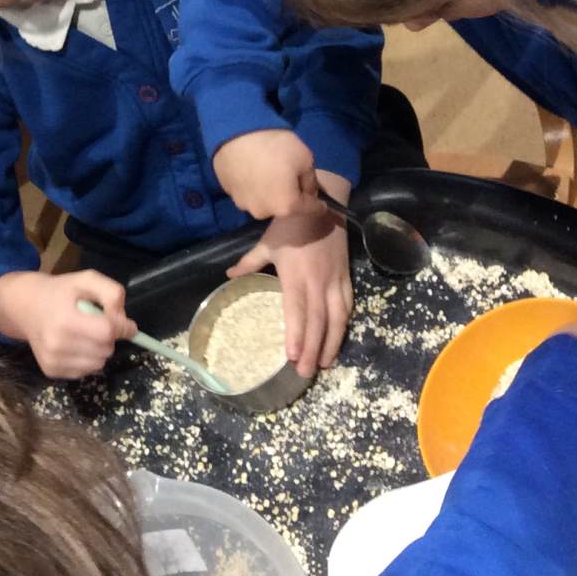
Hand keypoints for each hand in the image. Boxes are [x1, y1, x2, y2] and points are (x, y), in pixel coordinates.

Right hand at [0, 270, 135, 378]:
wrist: (26, 306)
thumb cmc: (61, 291)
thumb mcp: (87, 279)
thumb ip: (111, 293)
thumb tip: (124, 321)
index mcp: (66, 319)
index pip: (107, 332)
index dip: (121, 326)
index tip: (125, 323)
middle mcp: (57, 344)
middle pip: (106, 349)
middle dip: (109, 337)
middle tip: (98, 324)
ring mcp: (53, 360)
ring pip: (98, 364)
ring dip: (99, 350)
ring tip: (86, 334)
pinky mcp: (50, 371)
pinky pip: (85, 372)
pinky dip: (87, 359)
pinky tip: (76, 344)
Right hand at [213, 128, 319, 219]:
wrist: (235, 134)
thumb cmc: (275, 146)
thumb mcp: (305, 158)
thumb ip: (311, 180)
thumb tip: (308, 192)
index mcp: (287, 207)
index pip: (311, 209)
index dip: (318, 204)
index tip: (322, 202)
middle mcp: (265, 212)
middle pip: (285, 207)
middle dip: (290, 196)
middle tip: (290, 178)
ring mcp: (244, 205)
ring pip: (265, 201)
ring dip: (269, 192)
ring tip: (268, 173)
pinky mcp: (229, 195)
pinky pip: (248, 193)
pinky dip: (253, 186)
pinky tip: (253, 171)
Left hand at [227, 206, 351, 375]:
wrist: (324, 203)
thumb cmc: (291, 224)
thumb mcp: (268, 242)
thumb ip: (250, 263)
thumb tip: (228, 276)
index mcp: (296, 275)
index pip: (297, 310)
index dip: (297, 334)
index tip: (293, 356)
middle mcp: (318, 282)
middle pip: (318, 321)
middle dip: (313, 349)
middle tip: (306, 373)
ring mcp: (335, 280)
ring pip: (337, 318)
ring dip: (332, 342)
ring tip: (325, 364)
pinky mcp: (346, 277)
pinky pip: (348, 305)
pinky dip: (344, 324)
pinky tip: (339, 339)